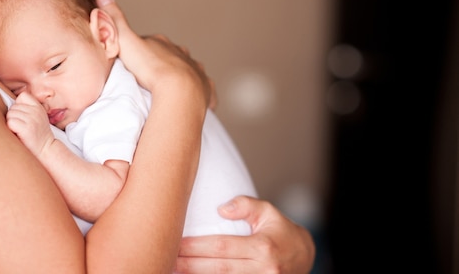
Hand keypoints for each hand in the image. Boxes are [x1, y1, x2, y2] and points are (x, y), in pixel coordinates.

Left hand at [6, 92, 54, 157]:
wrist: (46, 150)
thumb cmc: (37, 135)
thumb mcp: (37, 118)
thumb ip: (28, 109)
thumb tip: (9, 103)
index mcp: (39, 107)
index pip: (23, 96)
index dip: (18, 105)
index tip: (21, 115)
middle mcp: (36, 111)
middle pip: (13, 106)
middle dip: (13, 116)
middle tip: (20, 126)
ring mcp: (32, 119)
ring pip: (10, 114)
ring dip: (11, 123)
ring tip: (19, 130)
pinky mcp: (27, 128)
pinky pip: (10, 122)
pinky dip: (10, 129)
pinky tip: (17, 134)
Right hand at [96, 0, 212, 107]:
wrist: (179, 92)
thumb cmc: (151, 68)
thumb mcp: (125, 42)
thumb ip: (115, 21)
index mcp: (163, 44)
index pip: (151, 44)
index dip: (141, 51)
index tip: (133, 62)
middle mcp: (182, 54)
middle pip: (171, 56)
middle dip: (163, 63)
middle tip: (150, 78)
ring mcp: (195, 71)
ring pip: (188, 70)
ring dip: (180, 77)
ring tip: (169, 90)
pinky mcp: (204, 89)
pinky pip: (202, 89)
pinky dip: (199, 93)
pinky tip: (192, 98)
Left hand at [174, 195, 315, 273]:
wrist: (304, 257)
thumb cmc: (279, 231)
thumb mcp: (267, 211)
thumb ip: (246, 205)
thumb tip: (221, 209)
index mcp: (263, 247)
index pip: (222, 247)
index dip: (197, 247)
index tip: (176, 243)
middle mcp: (264, 270)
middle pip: (218, 269)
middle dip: (190, 265)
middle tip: (167, 259)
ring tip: (175, 270)